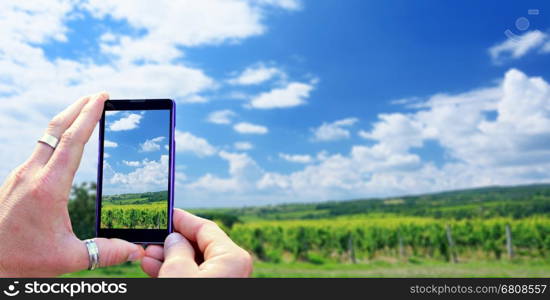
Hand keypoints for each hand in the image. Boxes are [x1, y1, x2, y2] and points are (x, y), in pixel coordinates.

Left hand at [0, 92, 143, 276]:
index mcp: (48, 187)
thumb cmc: (22, 261)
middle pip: (56, 128)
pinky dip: (56, 137)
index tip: (102, 97)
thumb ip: (106, 252)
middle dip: (78, 107)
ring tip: (83, 113)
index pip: (73, 140)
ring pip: (45, 137)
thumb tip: (136, 250)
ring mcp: (20, 176)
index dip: (89, 115)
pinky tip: (64, 145)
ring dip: (66, 120)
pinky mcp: (15, 182)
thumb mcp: (68, 258)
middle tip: (98, 95)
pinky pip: (39, 150)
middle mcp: (31, 175)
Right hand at [141, 209, 252, 276]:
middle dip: (172, 242)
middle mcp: (234, 268)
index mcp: (232, 257)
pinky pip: (196, 276)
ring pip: (195, 263)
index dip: (183, 219)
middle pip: (199, 245)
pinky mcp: (216, 289)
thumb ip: (176, 249)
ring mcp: (226, 280)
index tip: (166, 213)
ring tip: (147, 256)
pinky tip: (155, 269)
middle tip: (150, 240)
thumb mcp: (178, 272)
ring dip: (170, 258)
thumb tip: (175, 239)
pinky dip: (177, 272)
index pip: (205, 227)